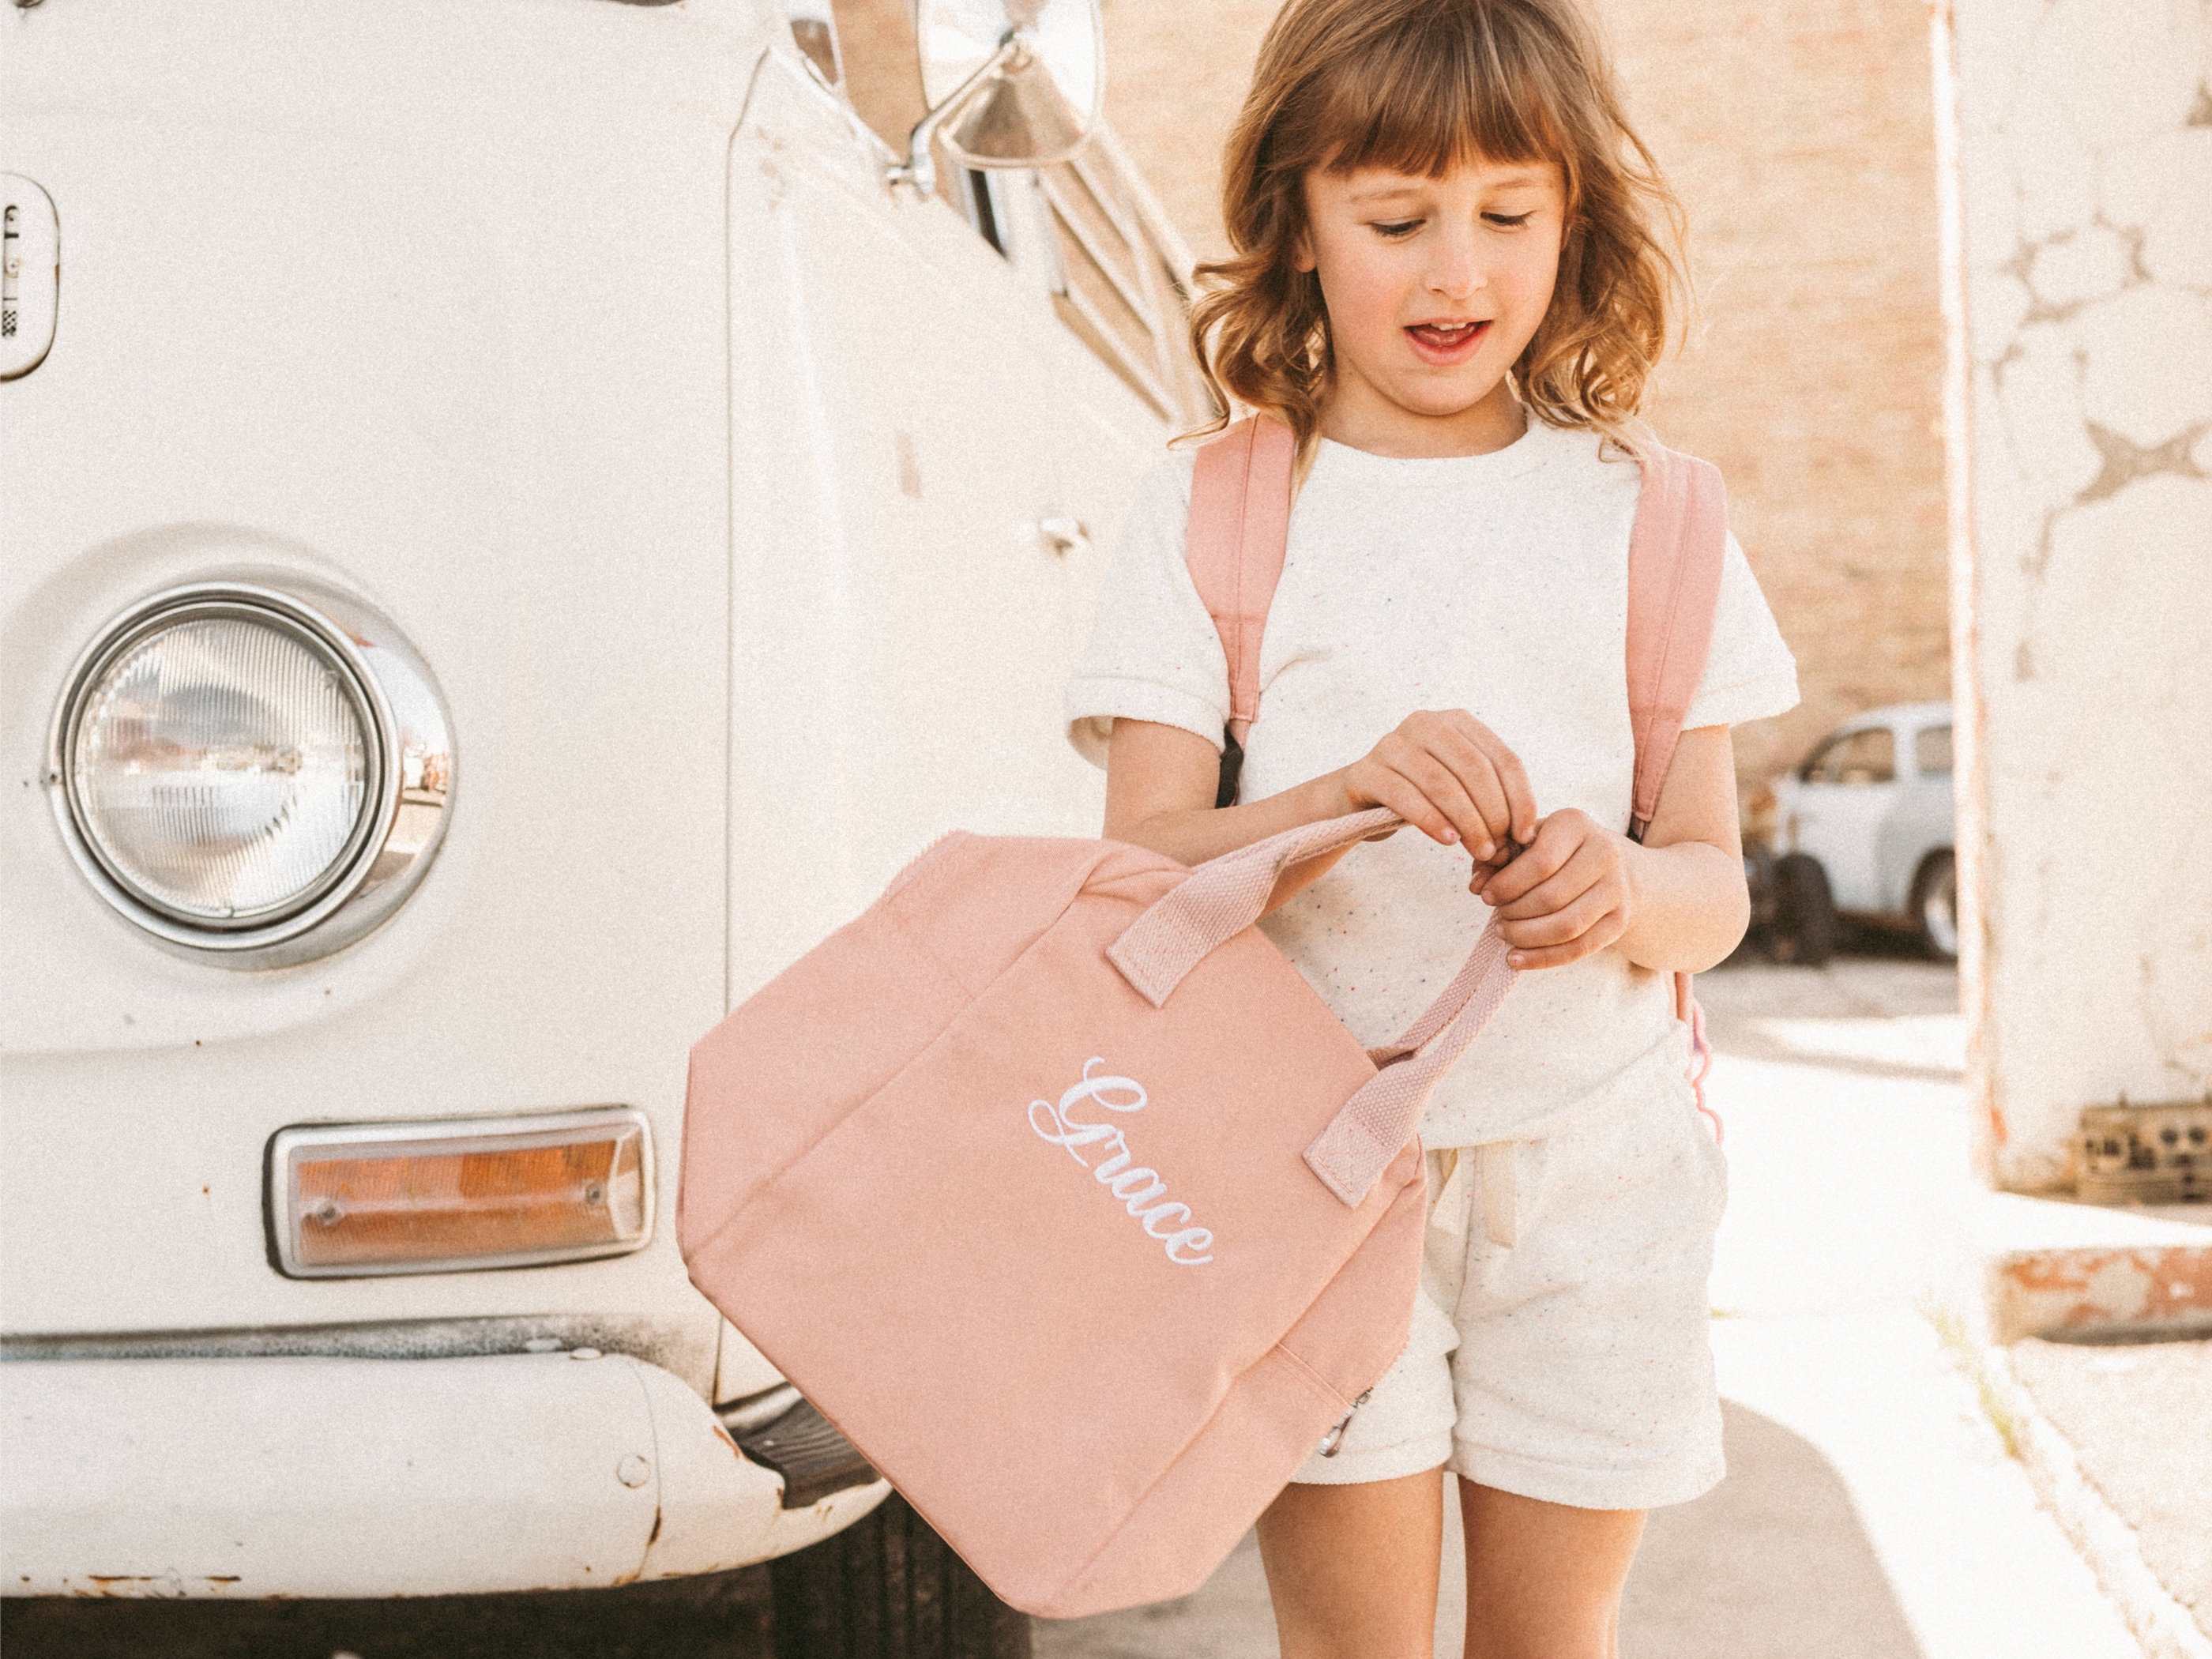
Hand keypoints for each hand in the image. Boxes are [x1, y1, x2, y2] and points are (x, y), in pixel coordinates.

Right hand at [1336, 711, 1537, 862]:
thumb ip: (1491, 798)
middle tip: (1498, 849)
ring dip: (1467, 822)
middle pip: (1474, 769)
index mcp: (1457, 722)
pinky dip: (1431, 820)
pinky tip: (1447, 840)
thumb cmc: (1421, 796)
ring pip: (1442, 783)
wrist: (1359, 801)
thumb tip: (1527, 832)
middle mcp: (1425, 723)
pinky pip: (1405, 796)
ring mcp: (1392, 743)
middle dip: (1493, 814)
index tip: (1525, 834)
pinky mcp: (1365, 771)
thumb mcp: (1460, 787)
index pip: (1502, 758)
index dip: (1520, 798)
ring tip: (1478, 851)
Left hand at [1475, 809, 1633, 969]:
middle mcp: (1605, 853)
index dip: (1507, 884)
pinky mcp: (1619, 921)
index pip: (1540, 861)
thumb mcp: (1526, 840)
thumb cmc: (1554, 850)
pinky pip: (1579, 948)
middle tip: (1497, 916)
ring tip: (1504, 933)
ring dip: (1527, 936)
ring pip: (1567, 926)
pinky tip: (1515, 959)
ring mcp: (1617, 889)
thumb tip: (1477, 885)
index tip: (1486, 895)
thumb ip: (1496, 856)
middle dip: (1515, 912)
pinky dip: (1543, 958)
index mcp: (1576, 824)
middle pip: (1552, 897)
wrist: (1612, 866)